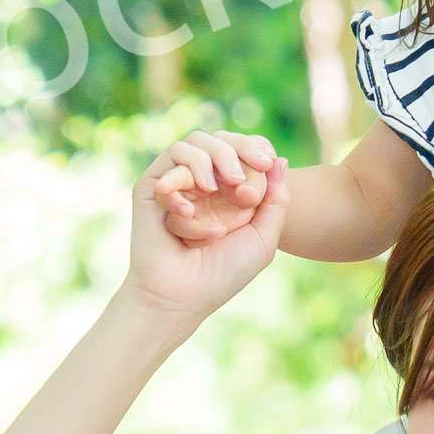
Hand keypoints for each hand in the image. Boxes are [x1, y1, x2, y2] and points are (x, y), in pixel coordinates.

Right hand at [126, 133, 287, 318]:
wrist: (183, 294)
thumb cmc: (224, 272)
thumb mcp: (263, 237)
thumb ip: (277, 200)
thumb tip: (280, 160)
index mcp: (230, 192)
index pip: (244, 149)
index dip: (256, 147)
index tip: (268, 163)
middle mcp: (204, 183)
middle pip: (221, 138)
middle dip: (239, 148)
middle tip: (247, 175)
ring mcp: (179, 183)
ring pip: (195, 141)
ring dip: (213, 159)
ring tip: (217, 190)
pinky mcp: (152, 187)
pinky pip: (171, 159)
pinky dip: (185, 178)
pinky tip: (188, 213)